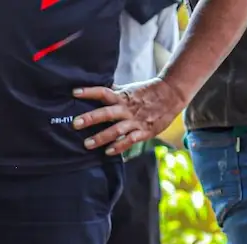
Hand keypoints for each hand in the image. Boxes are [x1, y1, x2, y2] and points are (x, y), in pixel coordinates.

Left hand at [72, 78, 187, 155]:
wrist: (173, 94)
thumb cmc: (146, 93)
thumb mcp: (129, 90)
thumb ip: (112, 92)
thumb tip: (94, 88)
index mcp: (123, 97)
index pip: (103, 92)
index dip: (89, 92)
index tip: (74, 93)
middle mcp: (127, 109)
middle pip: (107, 113)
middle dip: (91, 118)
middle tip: (75, 124)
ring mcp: (136, 121)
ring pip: (116, 129)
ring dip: (101, 137)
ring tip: (87, 144)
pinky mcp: (145, 131)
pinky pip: (130, 140)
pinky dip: (119, 146)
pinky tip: (108, 151)